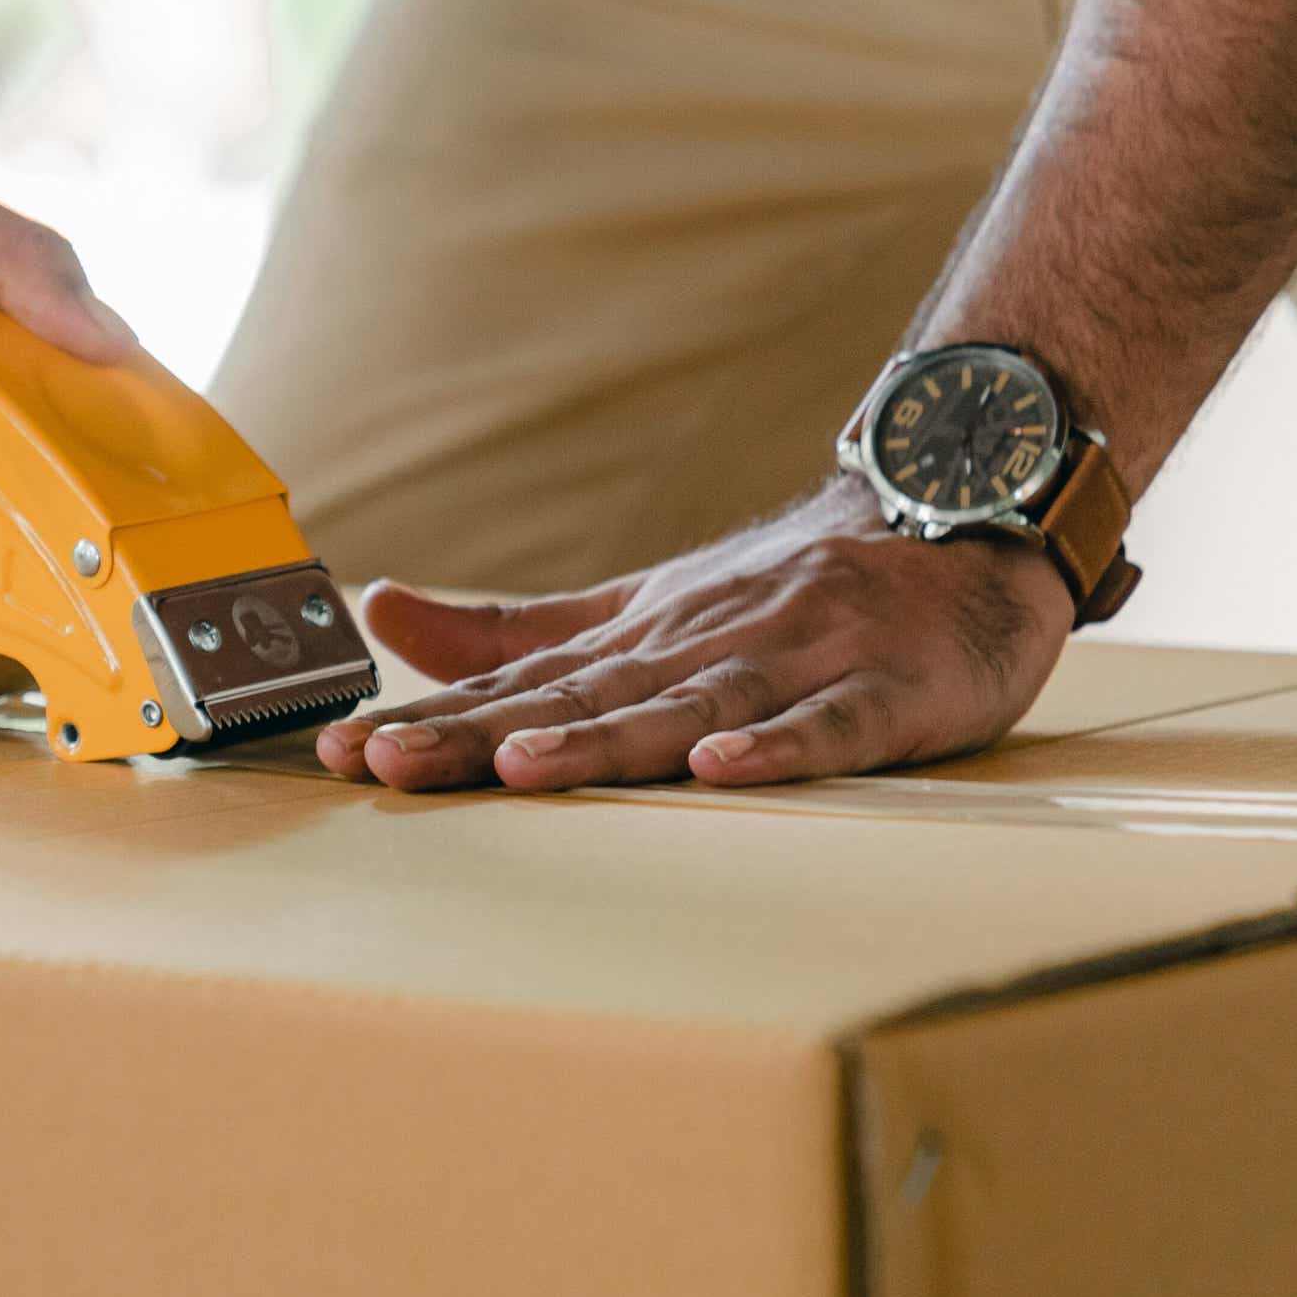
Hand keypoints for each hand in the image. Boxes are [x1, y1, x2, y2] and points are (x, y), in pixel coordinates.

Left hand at [317, 479, 1074, 790]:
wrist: (956, 530)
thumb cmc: (786, 591)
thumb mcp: (640, 606)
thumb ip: (516, 628)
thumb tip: (380, 608)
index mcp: (641, 634)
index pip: (521, 683)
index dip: (432, 716)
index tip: (340, 748)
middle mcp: (702, 643)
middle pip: (581, 697)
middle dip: (481, 735)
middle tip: (391, 762)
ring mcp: (794, 663)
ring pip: (687, 704)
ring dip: (605, 737)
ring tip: (524, 766)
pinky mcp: (882, 692)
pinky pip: (826, 726)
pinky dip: (776, 746)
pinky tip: (721, 765)